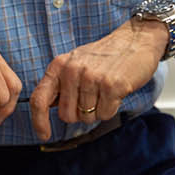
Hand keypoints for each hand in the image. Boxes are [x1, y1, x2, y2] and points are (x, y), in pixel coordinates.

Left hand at [29, 18, 166, 140]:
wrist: (136, 40)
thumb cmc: (105, 55)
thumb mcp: (75, 62)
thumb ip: (60, 84)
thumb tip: (46, 108)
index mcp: (59, 65)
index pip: (39, 99)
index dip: (38, 121)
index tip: (44, 134)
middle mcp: (72, 71)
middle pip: (67, 116)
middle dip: (80, 113)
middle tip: (92, 96)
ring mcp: (91, 78)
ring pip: (87, 117)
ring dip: (98, 110)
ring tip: (105, 90)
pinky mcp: (111, 86)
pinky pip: (105, 114)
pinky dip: (111, 108)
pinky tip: (115, 92)